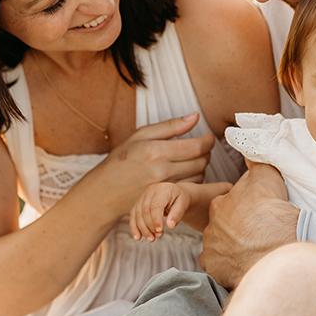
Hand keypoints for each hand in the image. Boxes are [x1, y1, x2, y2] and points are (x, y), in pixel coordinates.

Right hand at [95, 113, 214, 216]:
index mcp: (155, 151)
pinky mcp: (166, 198)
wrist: (106, 191)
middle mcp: (161, 171)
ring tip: (193, 159)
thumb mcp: (141, 135)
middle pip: (201, 162)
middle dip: (206, 153)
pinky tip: (185, 172)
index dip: (208, 141)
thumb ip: (171, 126)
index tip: (209, 138)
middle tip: (202, 147)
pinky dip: (193, 179)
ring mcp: (165, 187)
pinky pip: (190, 187)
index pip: (195, 147)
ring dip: (201, 166)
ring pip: (199, 176)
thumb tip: (195, 116)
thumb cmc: (122, 160)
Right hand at [130, 182, 190, 240]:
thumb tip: (170, 226)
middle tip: (158, 236)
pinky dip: (134, 227)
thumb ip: (177, 215)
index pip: (155, 205)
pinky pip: (133, 215)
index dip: (156, 219)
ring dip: (142, 228)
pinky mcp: (138, 203)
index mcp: (162, 189)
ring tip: (151, 239)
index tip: (160, 231)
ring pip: (137, 214)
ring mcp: (142, 196)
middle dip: (150, 226)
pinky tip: (138, 237)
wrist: (175, 194)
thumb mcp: (183, 205)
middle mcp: (150, 191)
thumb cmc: (179, 199)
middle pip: (145, 210)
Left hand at [200, 162, 297, 286]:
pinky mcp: (216, 270)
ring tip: (251, 251)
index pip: (226, 206)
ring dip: (231, 249)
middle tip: (254, 234)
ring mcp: (212, 250)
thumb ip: (254, 161)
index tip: (253, 216)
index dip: (241, 210)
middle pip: (221, 228)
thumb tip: (247, 143)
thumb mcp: (265, 174)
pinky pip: (218, 268)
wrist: (277, 242)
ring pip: (219, 248)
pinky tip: (243, 264)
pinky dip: (228, 268)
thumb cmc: (271, 208)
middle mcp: (210, 227)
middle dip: (234, 230)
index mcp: (219, 204)